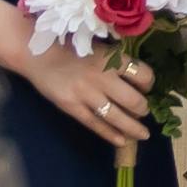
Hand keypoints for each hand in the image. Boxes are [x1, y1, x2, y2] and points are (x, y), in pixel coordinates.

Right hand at [12, 25, 155, 152]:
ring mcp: (87, 95)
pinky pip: (95, 125)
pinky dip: (111, 134)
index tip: (147, 87)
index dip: (149, 83)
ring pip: (117, 117)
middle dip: (143, 109)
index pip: (143, 75)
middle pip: (134, 101)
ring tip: (143, 134)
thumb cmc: (69, 45)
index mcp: (111, 59)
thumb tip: (136, 75)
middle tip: (144, 111)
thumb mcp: (98, 45)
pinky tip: (122, 141)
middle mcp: (102, 78)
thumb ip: (115, 59)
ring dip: (134, 128)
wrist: (37, 53)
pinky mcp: (72, 107)